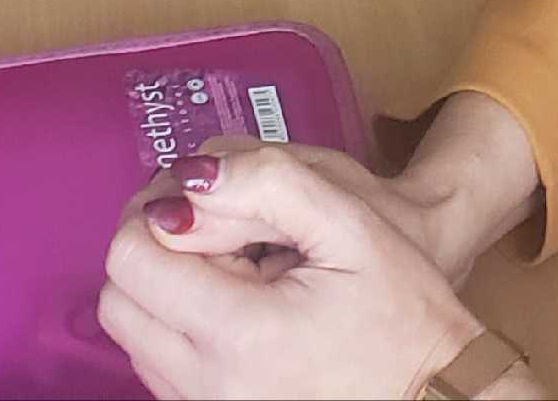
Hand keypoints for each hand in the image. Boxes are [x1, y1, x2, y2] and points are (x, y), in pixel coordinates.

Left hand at [100, 142, 491, 400]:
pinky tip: (240, 308)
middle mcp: (208, 388)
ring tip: (238, 269)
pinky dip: (180, 328)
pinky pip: (161, 370)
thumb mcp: (349, 221)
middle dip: (154, 247)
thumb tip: (188, 178)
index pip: (131, 258)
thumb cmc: (404, 311)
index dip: (161, 210)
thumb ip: (265, 181)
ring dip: (165, 290)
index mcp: (238, 335)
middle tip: (216, 227)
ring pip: (134, 337)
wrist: (439, 397)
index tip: (209, 200)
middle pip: (119, 299)